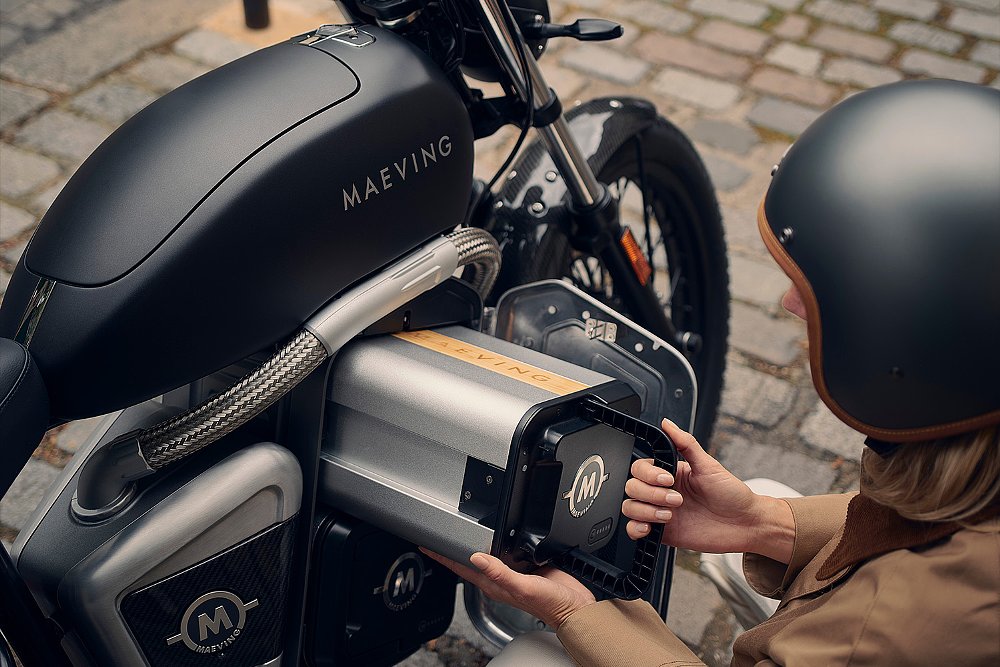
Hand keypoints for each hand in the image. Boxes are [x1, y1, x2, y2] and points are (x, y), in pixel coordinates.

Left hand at [420, 549, 595, 628]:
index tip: (426, 545)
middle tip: (437, 533)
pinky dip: (496, 540)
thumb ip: (501, 573)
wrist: (576, 607)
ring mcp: (512, 571)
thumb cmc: (552, 605)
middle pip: (469, 559)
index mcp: (494, 584)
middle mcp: (500, 578)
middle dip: (452, 548)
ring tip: (456, 531)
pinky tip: (493, 533)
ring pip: (486, 553)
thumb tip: (477, 557)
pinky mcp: (526, 563)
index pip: (460, 569)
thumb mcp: (524, 588)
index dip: (442, 556)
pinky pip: (505, 549)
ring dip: (472, 543)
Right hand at [622, 419, 793, 561]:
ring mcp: (659, 512)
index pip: (640, 468)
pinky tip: (651, 527)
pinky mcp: (662, 533)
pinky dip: (636, 529)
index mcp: (670, 473)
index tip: (668, 479)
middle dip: (652, 494)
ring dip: (646, 511)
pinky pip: (634, 530)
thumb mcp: (708, 465)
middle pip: (632, 487)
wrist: (745, 524)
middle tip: (677, 500)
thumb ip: (685, 444)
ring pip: (630, 508)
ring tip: (669, 515)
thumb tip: (667, 423)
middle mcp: (661, 492)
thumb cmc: (731, 494)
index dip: (649, 474)